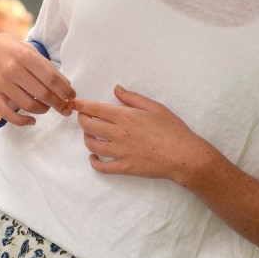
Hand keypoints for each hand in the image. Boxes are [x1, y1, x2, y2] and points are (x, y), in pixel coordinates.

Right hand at [0, 34, 75, 125]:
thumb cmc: (14, 51)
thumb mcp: (31, 52)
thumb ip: (48, 69)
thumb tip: (66, 87)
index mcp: (25, 57)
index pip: (51, 79)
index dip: (65, 90)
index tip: (72, 97)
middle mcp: (12, 70)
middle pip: (42, 93)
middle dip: (59, 104)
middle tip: (66, 109)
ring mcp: (1, 83)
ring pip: (28, 105)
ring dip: (43, 110)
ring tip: (47, 107)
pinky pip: (8, 114)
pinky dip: (22, 122)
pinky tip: (32, 121)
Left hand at [72, 85, 201, 180]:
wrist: (184, 156)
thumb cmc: (173, 129)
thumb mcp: (155, 107)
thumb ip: (133, 98)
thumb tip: (116, 90)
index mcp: (126, 117)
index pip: (96, 109)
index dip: (81, 106)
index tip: (75, 104)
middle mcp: (119, 134)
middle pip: (89, 126)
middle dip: (82, 120)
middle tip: (83, 118)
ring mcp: (121, 152)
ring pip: (92, 145)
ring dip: (87, 138)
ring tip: (90, 135)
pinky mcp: (124, 168)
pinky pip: (102, 167)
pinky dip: (94, 162)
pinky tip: (94, 157)